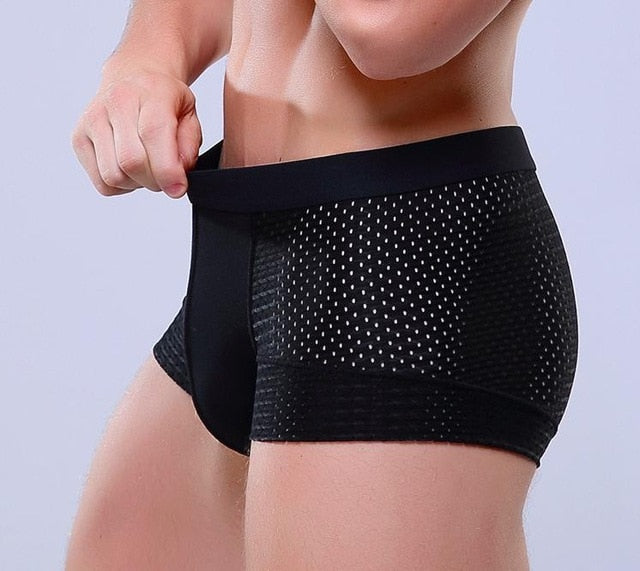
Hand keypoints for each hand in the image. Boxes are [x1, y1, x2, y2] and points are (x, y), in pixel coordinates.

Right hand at [70, 66, 201, 197]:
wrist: (134, 77)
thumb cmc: (164, 100)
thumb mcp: (190, 116)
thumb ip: (188, 148)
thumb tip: (176, 179)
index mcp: (150, 93)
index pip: (153, 135)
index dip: (168, 171)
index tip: (178, 187)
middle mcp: (116, 103)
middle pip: (131, 161)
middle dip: (154, 181)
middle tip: (165, 177)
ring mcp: (92, 120)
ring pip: (113, 176)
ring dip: (136, 183)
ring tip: (146, 168)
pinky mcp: (79, 138)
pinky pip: (102, 182)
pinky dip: (120, 186)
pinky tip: (129, 169)